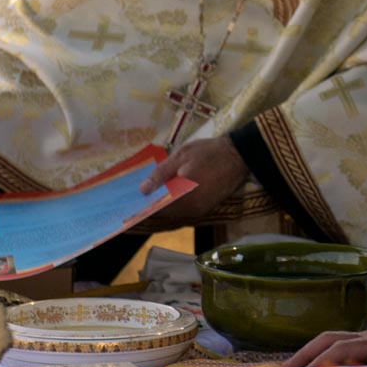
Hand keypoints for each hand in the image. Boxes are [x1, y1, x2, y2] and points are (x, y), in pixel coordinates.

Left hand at [133, 139, 248, 228]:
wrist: (240, 155)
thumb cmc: (209, 152)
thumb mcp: (181, 156)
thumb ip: (161, 174)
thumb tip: (143, 190)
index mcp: (184, 196)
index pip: (156, 208)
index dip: (141, 209)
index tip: (127, 210)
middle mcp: (192, 209)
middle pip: (164, 214)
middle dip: (149, 209)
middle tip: (133, 203)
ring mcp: (200, 211)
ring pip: (174, 214)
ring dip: (161, 208)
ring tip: (147, 200)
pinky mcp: (206, 208)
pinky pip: (184, 211)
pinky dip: (174, 206)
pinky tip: (166, 197)